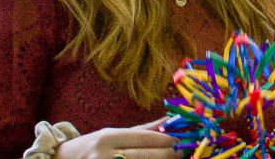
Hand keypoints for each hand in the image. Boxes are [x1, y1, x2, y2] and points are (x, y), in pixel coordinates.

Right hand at [56, 118, 176, 158]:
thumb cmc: (91, 148)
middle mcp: (105, 155)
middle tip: (182, 153)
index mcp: (108, 138)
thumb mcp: (112, 134)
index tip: (183, 140)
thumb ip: (142, 130)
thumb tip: (170, 120)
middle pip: (148, 156)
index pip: (146, 138)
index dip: (168, 140)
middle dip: (169, 154)